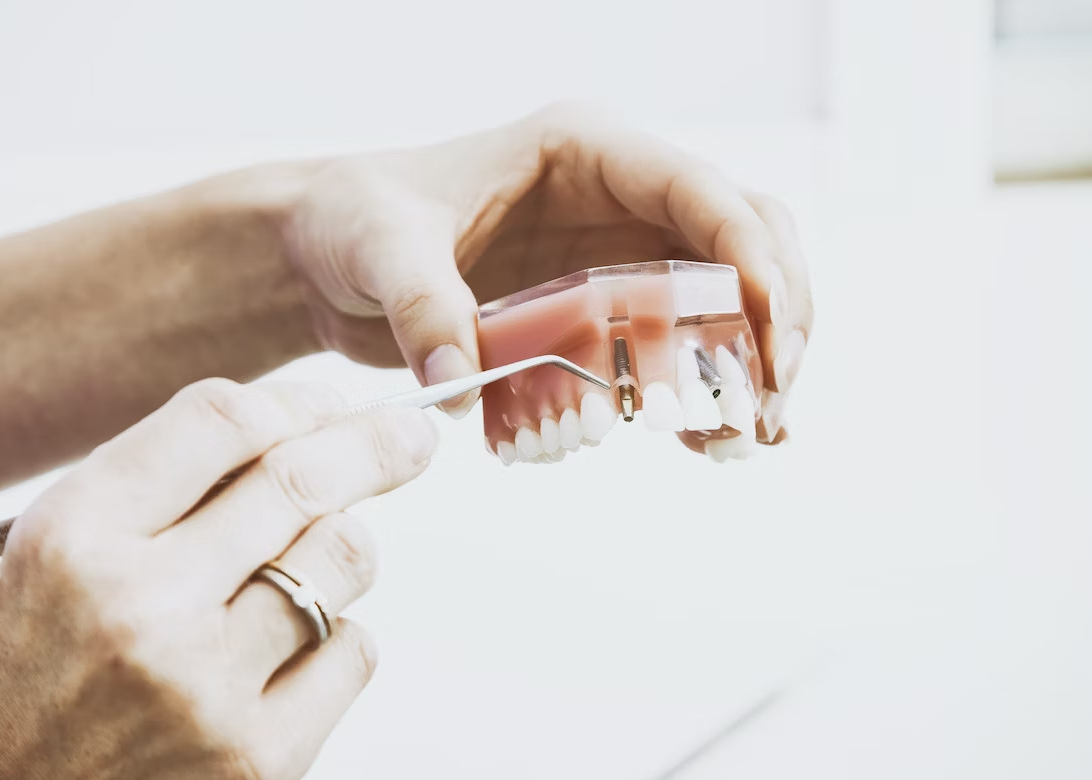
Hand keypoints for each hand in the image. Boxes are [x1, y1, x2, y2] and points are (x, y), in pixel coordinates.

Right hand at [0, 379, 436, 778]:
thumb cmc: (31, 664)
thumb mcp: (62, 546)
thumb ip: (169, 483)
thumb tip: (304, 425)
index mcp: (78, 537)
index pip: (220, 423)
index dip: (295, 401)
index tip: (329, 403)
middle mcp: (142, 608)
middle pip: (300, 481)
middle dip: (374, 444)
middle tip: (410, 435)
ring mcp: (206, 688)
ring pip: (343, 559)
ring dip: (339, 547)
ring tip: (300, 567)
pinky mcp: (257, 758)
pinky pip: (354, 650)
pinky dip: (338, 635)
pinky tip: (288, 651)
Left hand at [274, 101, 812, 439]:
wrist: (325, 257)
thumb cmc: (354, 219)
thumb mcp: (381, 247)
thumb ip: (422, 306)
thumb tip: (460, 382)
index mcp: (587, 154)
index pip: (701, 193)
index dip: (751, 259)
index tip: (768, 337)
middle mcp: (618, 201)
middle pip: (743, 241)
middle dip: (774, 317)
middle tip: (769, 400)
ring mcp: (615, 258)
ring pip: (724, 299)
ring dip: (749, 365)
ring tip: (750, 436)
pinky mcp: (597, 314)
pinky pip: (674, 348)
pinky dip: (702, 391)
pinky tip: (709, 442)